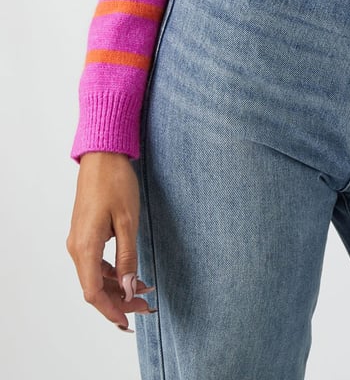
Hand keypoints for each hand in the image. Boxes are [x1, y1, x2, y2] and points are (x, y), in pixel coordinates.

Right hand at [66, 151, 155, 330]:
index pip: (93, 293)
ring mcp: (78, 241)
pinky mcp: (84, 234)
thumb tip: (128, 287)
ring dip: (116, 287)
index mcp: (85, 247)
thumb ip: (127, 257)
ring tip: (143, 290)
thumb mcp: (128, 221)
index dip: (111, 310)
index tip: (129, 321)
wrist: (102, 156)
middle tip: (145, 305)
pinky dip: (112, 272)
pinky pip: (95, 262)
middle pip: (94, 288)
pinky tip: (130, 273)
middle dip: (119, 300)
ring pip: (94, 276)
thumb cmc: (115, 183)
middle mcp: (76, 248)